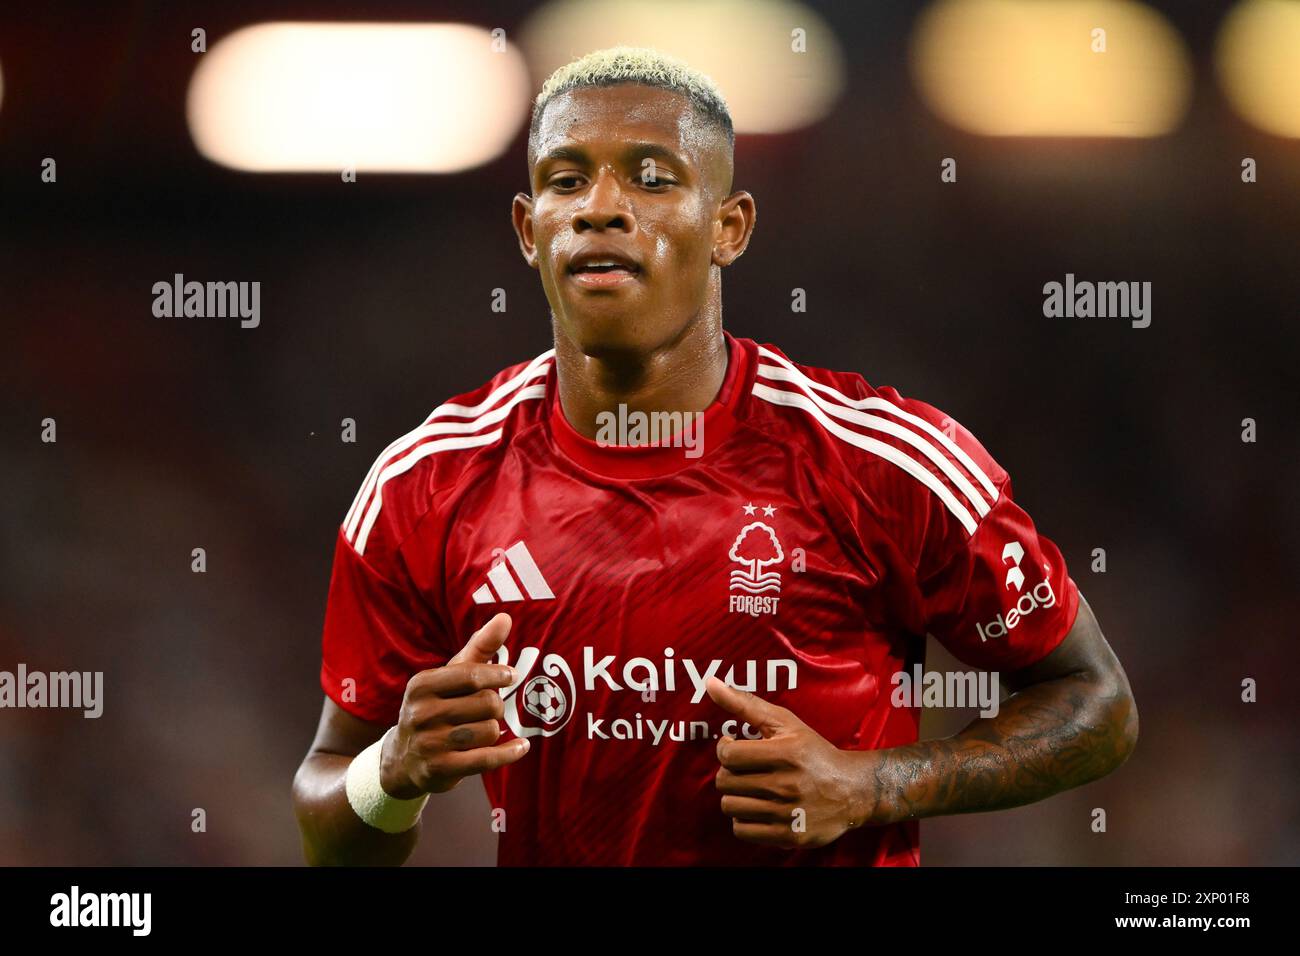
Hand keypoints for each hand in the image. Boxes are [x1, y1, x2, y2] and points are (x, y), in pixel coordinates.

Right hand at [379, 612, 528, 797]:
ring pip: (489, 731)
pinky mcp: (440, 769)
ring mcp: (429, 743)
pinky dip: (509, 753)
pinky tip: (521, 747)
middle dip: (496, 706)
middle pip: (486, 704)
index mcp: (422, 685)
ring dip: (495, 731)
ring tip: (484, 730)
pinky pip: (486, 759)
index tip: (511, 676)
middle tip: (488, 710)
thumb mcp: (450, 676)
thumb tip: (505, 618)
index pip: (470, 675)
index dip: (497, 675)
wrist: (403, 759)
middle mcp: (421, 713)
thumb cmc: (436, 707)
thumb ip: (479, 647)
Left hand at [706, 675, 870, 848]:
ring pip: (730, 806)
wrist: (852, 791)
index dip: (725, 749)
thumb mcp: (784, 722)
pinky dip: (744, 820)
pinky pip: (741, 831)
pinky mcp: (788, 836)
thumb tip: (710, 683)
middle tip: (746, 769)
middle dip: (730, 773)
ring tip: (753, 788)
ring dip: (736, 796)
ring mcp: (788, 813)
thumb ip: (745, 703)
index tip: (735, 747)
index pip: (728, 755)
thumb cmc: (812, 752)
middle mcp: (787, 784)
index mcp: (786, 753)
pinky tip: (758, 808)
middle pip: (725, 782)